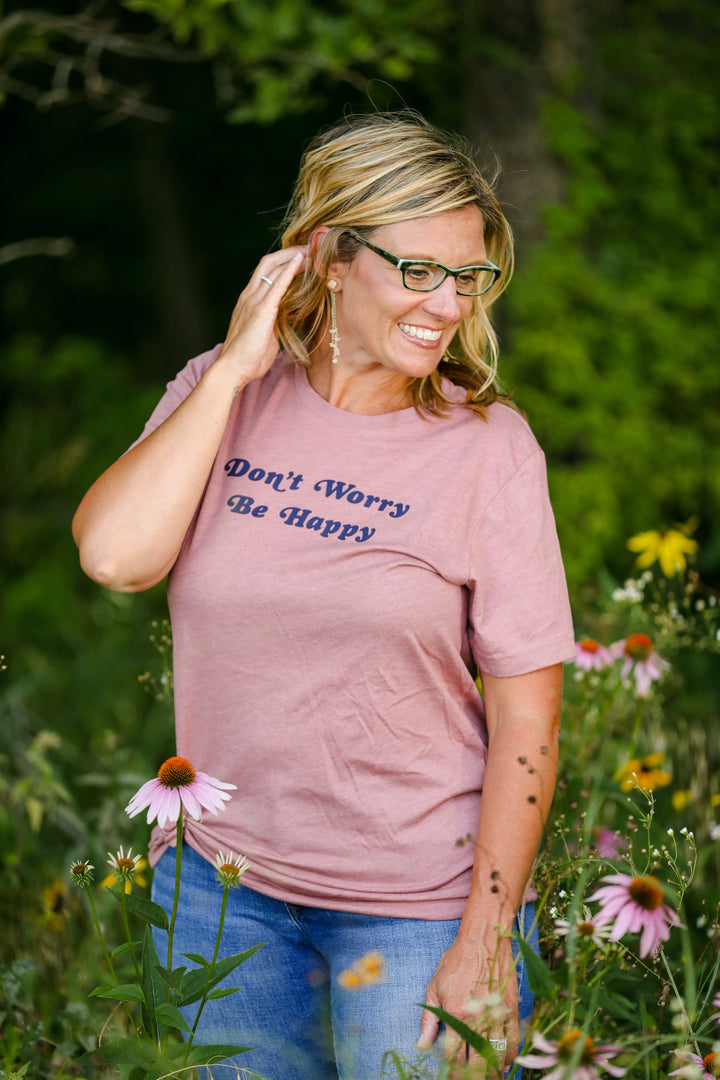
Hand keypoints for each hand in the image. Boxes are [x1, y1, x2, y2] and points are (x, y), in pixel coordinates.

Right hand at [216, 245, 306, 386]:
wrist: (232, 369)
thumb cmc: (248, 358)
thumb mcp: (263, 337)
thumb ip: (271, 326)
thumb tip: (280, 325)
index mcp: (248, 302)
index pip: (265, 273)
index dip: (283, 262)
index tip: (301, 258)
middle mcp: (249, 296)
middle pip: (268, 263)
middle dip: (289, 253)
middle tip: (309, 250)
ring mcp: (253, 301)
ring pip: (273, 269)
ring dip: (293, 258)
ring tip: (311, 252)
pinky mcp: (261, 310)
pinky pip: (276, 284)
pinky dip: (289, 270)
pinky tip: (300, 260)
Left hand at [417, 932, 517, 1077]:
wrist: (483, 940)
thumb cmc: (456, 962)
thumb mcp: (434, 987)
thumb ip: (429, 1020)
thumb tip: (421, 1045)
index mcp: (456, 1014)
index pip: (455, 1057)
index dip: (454, 1074)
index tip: (453, 1079)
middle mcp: (478, 1018)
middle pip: (478, 1062)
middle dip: (475, 1077)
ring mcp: (497, 1014)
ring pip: (498, 1056)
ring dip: (494, 1072)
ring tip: (489, 1077)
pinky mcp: (511, 1009)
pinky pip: (514, 1041)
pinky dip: (510, 1057)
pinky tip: (505, 1064)